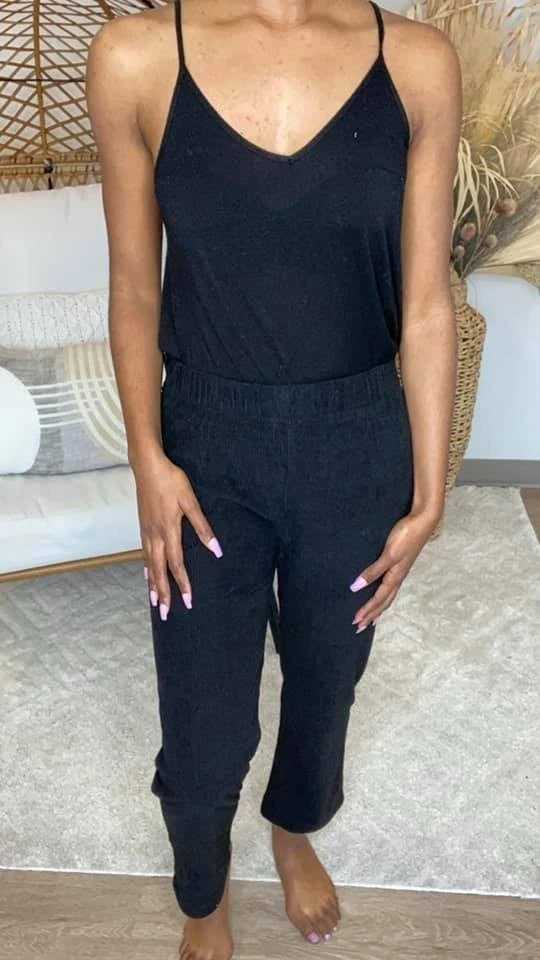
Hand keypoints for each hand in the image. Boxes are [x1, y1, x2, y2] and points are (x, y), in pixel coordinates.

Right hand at [134, 450, 222, 619]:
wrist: (147, 466)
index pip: (176, 564)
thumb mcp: (190, 501)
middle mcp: (155, 535)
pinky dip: (147, 568)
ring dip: (153, 585)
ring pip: (150, 564)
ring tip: (155, 602)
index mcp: (168, 530)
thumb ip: (203, 526)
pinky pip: (145, 554)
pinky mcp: (143, 526)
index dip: (183, 583)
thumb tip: (216, 549)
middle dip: (163, 593)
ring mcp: (146, 532)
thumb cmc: (171, 481)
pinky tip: (148, 574)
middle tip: (165, 614)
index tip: (188, 601)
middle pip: (159, 571)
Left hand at [349, 508, 439, 631]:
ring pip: (388, 595)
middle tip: (360, 627)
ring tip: (371, 617)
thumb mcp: (389, 555)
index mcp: (395, 577)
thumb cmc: (407, 536)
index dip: (367, 611)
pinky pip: (390, 585)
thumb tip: (356, 587)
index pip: (378, 599)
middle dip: (372, 615)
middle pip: (384, 601)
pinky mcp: (400, 562)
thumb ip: (373, 571)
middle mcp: (398, 577)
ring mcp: (400, 570)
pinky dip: (383, 594)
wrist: (423, 520)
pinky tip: (381, 591)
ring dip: (378, 607)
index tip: (356, 621)